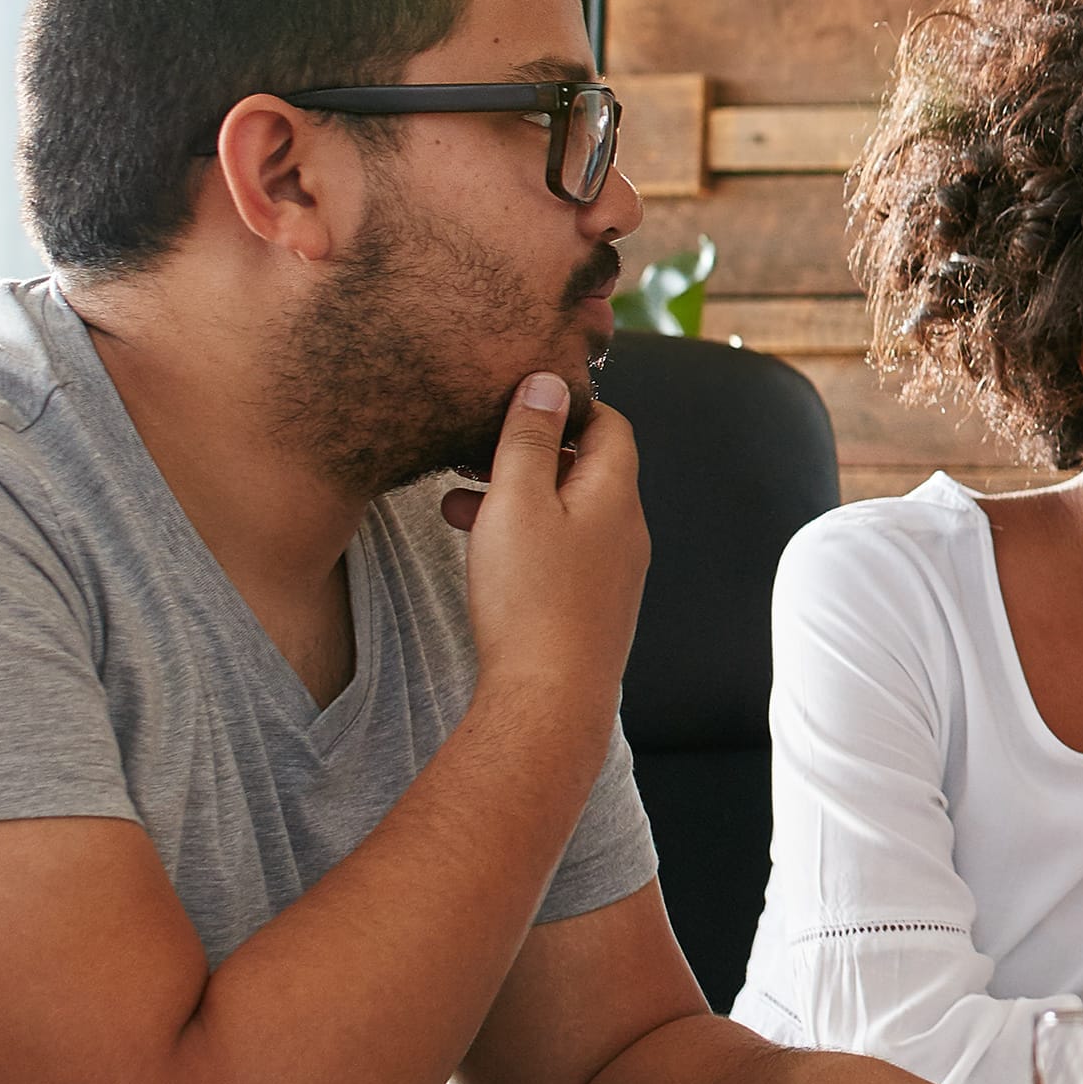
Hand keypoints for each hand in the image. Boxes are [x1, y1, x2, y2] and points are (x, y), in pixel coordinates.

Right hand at [456, 368, 650, 733]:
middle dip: (528, 455)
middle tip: (473, 454)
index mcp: (615, 495)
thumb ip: (530, 439)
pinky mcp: (592, 607)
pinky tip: (482, 552)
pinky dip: (524, 539)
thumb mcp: (517, 501)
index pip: (609, 425)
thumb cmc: (530, 599)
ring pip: (565, 513)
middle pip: (585, 469)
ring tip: (456, 504)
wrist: (548, 700)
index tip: (517, 404)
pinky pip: (561, 553)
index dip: (566, 406)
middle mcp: (625, 531)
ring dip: (515, 500)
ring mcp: (612, 572)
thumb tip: (548, 383)